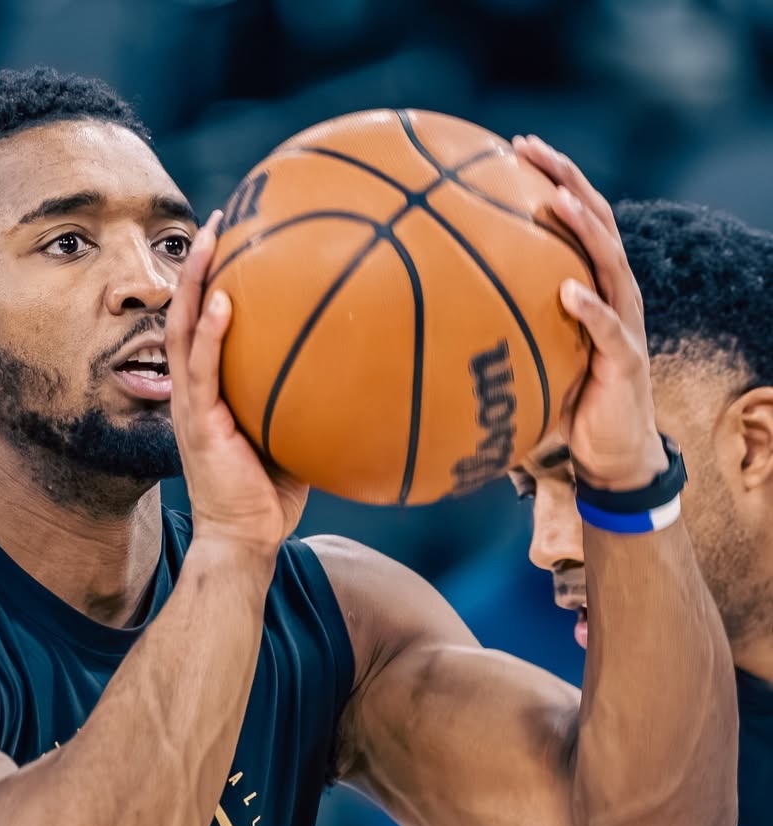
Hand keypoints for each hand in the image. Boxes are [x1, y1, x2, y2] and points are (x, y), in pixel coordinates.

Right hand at [166, 211, 307, 555]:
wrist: (245, 540)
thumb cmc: (272, 498)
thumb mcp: (295, 438)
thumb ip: (309, 401)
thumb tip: (359, 369)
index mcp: (212, 392)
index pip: (206, 325)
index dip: (213, 281)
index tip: (235, 239)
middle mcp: (195, 391)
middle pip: (188, 312)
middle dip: (199, 264)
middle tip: (220, 217)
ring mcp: (192, 406)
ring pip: (183, 329)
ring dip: (194, 281)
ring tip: (210, 238)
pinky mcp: (198, 424)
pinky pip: (200, 370)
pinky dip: (210, 333)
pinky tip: (225, 300)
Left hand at [514, 135, 666, 491]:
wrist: (611, 451)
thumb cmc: (567, 403)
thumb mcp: (528, 359)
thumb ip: (495, 336)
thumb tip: (425, 328)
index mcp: (592, 284)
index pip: (576, 218)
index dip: (551, 178)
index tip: (513, 147)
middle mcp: (613, 293)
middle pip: (597, 219)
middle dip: (565, 179)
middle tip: (530, 149)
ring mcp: (625, 322)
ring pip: (611, 262)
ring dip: (585, 228)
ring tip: (557, 201)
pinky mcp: (626, 359)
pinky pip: (609, 329)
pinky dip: (590, 308)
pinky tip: (569, 291)